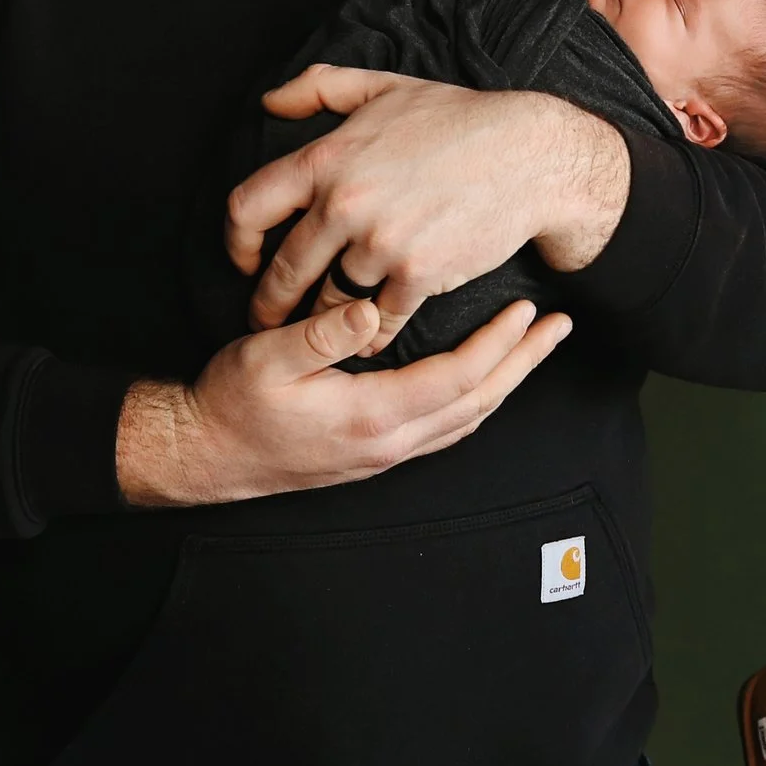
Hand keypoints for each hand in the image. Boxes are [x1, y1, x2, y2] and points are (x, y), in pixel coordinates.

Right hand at [117, 296, 572, 505]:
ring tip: (535, 349)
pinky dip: (476, 400)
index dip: (497, 344)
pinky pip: (446, 429)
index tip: (527, 310)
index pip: (457, 378)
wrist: (204, 455)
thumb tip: (372, 313)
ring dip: (507, 383)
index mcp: (371, 416)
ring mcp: (385, 454)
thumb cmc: (230, 401)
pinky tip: (484, 381)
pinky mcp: (375, 454)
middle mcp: (389, 443)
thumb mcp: (265, 357)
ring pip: (467, 420)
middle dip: (523, 364)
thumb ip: (320, 333)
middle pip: (478, 403)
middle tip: (560, 328)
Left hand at [226, 66, 629, 336]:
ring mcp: (382, 242)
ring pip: (329, 302)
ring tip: (319, 333)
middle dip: (270, 303)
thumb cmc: (459, 119)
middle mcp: (345, 203)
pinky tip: (369, 338)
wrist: (529, 155)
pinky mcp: (419, 274)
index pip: (249, 208)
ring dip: (320, 323)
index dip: (237, 243)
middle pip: (284, 271)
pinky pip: (379, 319)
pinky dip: (371, 334)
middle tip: (267, 320)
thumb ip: (319, 88)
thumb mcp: (384, 87)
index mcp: (327, 158)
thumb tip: (269, 101)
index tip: (245, 261)